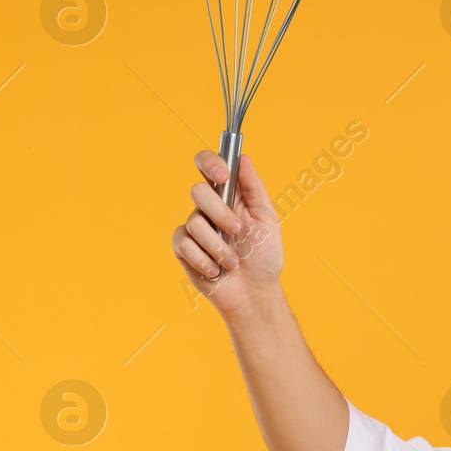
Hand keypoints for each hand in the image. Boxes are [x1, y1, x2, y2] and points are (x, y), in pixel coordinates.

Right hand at [171, 150, 284, 319]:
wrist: (254, 291)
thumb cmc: (263, 255)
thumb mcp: (267, 219)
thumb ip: (254, 188)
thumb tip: (244, 158)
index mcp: (229, 196)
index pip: (209, 166)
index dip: (210, 162)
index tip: (223, 174)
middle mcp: (209, 208)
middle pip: (198, 191)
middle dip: (219, 212)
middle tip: (237, 231)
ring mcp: (195, 228)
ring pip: (194, 222)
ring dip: (218, 245)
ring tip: (233, 262)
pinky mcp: (183, 249)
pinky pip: (184, 244)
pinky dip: (205, 259)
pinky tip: (218, 270)